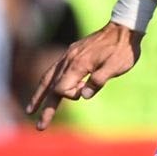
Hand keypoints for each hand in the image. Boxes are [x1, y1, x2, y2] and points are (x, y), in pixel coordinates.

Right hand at [27, 22, 141, 129]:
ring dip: (39, 95)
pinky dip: (48, 81)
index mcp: (78, 65)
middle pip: (50, 87)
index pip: (61, 88)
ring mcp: (69, 55)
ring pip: (48, 77)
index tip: (85, 90)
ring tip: (31, 109)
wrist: (124, 27)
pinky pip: (55, 69)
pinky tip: (46, 87)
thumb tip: (83, 96)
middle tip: (40, 128)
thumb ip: (99, 81)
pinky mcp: (73, 52)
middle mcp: (69, 60)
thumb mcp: (116, 67)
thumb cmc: (123, 49)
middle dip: (43, 107)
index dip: (70, 96)